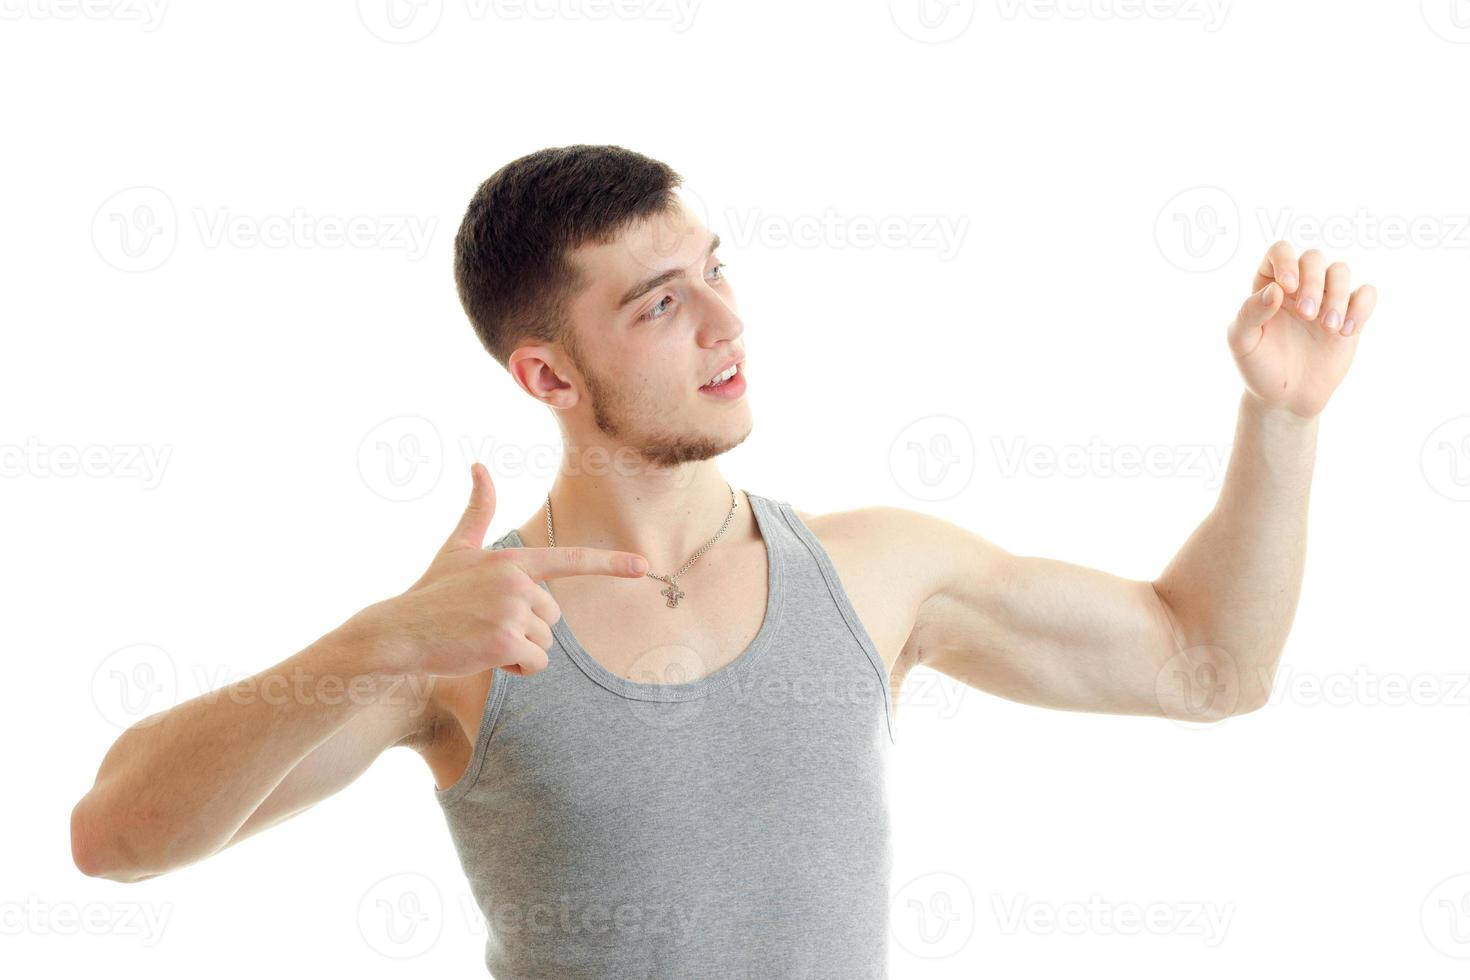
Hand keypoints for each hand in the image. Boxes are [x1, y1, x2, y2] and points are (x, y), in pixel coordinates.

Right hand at [357, 463, 648, 678]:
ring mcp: (513, 611)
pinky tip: (482, 656)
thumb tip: (480, 465)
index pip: (571, 560)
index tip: (644, 567)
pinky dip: (515, 669)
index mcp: (513, 559)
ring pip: (546, 644)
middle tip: (485, 624)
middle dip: (526, 628)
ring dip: (518, 650)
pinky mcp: (507, 642)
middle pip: (553, 617)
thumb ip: (477, 510)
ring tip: (480, 638)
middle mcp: (518, 581)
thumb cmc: (431, 592)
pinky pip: (535, 664)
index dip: (611, 564)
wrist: (397, 632)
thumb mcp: (457, 548)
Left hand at [1226, 241, 1378, 419]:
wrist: (1285, 398)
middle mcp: (1299, 286)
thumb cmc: (1259, 366)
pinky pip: (1367, 294)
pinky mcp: (1350, 316)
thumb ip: (1250, 312)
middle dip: (1314, 283)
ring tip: (1329, 328)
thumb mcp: (1241, 342)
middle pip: (1314, 258)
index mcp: (1269, 284)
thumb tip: (1276, 290)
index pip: (1280, 251)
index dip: (1287, 261)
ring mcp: (1326, 299)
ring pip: (1341, 271)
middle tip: (1307, 316)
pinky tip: (1346, 333)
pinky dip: (1361, 307)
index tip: (1288, 288)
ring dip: (1338, 295)